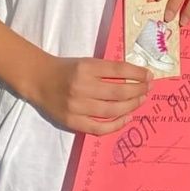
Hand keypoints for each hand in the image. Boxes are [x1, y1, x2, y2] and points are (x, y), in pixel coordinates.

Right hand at [26, 56, 150, 135]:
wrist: (40, 80)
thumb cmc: (67, 69)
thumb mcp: (87, 62)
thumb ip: (108, 70)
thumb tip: (136, 78)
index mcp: (86, 67)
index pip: (119, 70)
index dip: (137, 74)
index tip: (149, 76)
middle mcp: (82, 87)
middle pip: (119, 92)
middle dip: (138, 91)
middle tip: (148, 89)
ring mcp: (76, 106)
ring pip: (112, 111)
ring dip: (131, 106)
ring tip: (140, 101)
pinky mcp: (72, 122)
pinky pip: (99, 128)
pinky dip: (116, 125)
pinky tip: (127, 118)